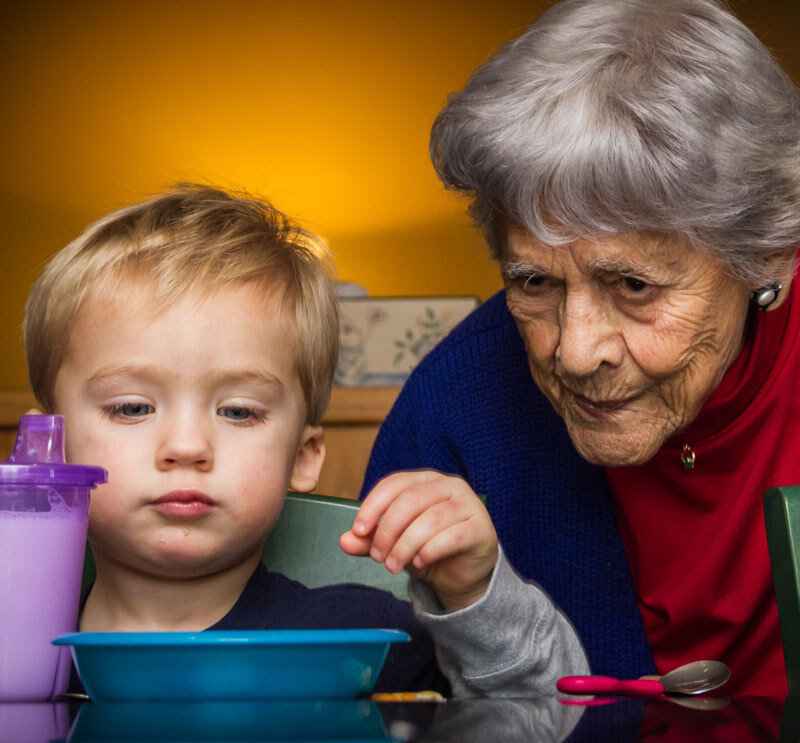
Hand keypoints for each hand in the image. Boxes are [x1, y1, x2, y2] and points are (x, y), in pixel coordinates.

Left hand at [340, 470, 497, 610]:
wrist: (463, 574)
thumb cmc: (428, 549)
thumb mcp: (394, 544)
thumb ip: (370, 541)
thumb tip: (344, 540)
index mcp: (426, 480)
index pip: (395, 483)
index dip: (373, 505)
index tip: (358, 530)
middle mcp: (449, 485)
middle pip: (411, 500)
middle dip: (388, 529)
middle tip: (377, 556)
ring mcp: (468, 504)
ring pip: (430, 519)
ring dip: (405, 544)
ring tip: (392, 565)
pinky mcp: (481, 528)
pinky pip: (453, 535)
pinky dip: (431, 549)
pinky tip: (419, 562)